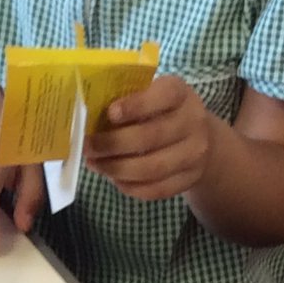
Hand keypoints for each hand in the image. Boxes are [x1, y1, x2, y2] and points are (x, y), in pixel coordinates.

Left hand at [83, 75, 213, 200]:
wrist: (197, 136)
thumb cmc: (160, 111)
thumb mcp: (148, 95)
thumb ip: (124, 99)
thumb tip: (86, 115)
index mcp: (180, 93)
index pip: (164, 95)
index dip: (137, 105)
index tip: (110, 113)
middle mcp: (193, 122)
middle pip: (152, 136)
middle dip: (113, 144)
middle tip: (87, 146)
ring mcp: (195, 153)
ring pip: (153, 167)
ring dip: (117, 168)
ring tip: (95, 164)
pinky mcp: (190, 178)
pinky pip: (158, 189)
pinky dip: (130, 186)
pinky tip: (113, 178)